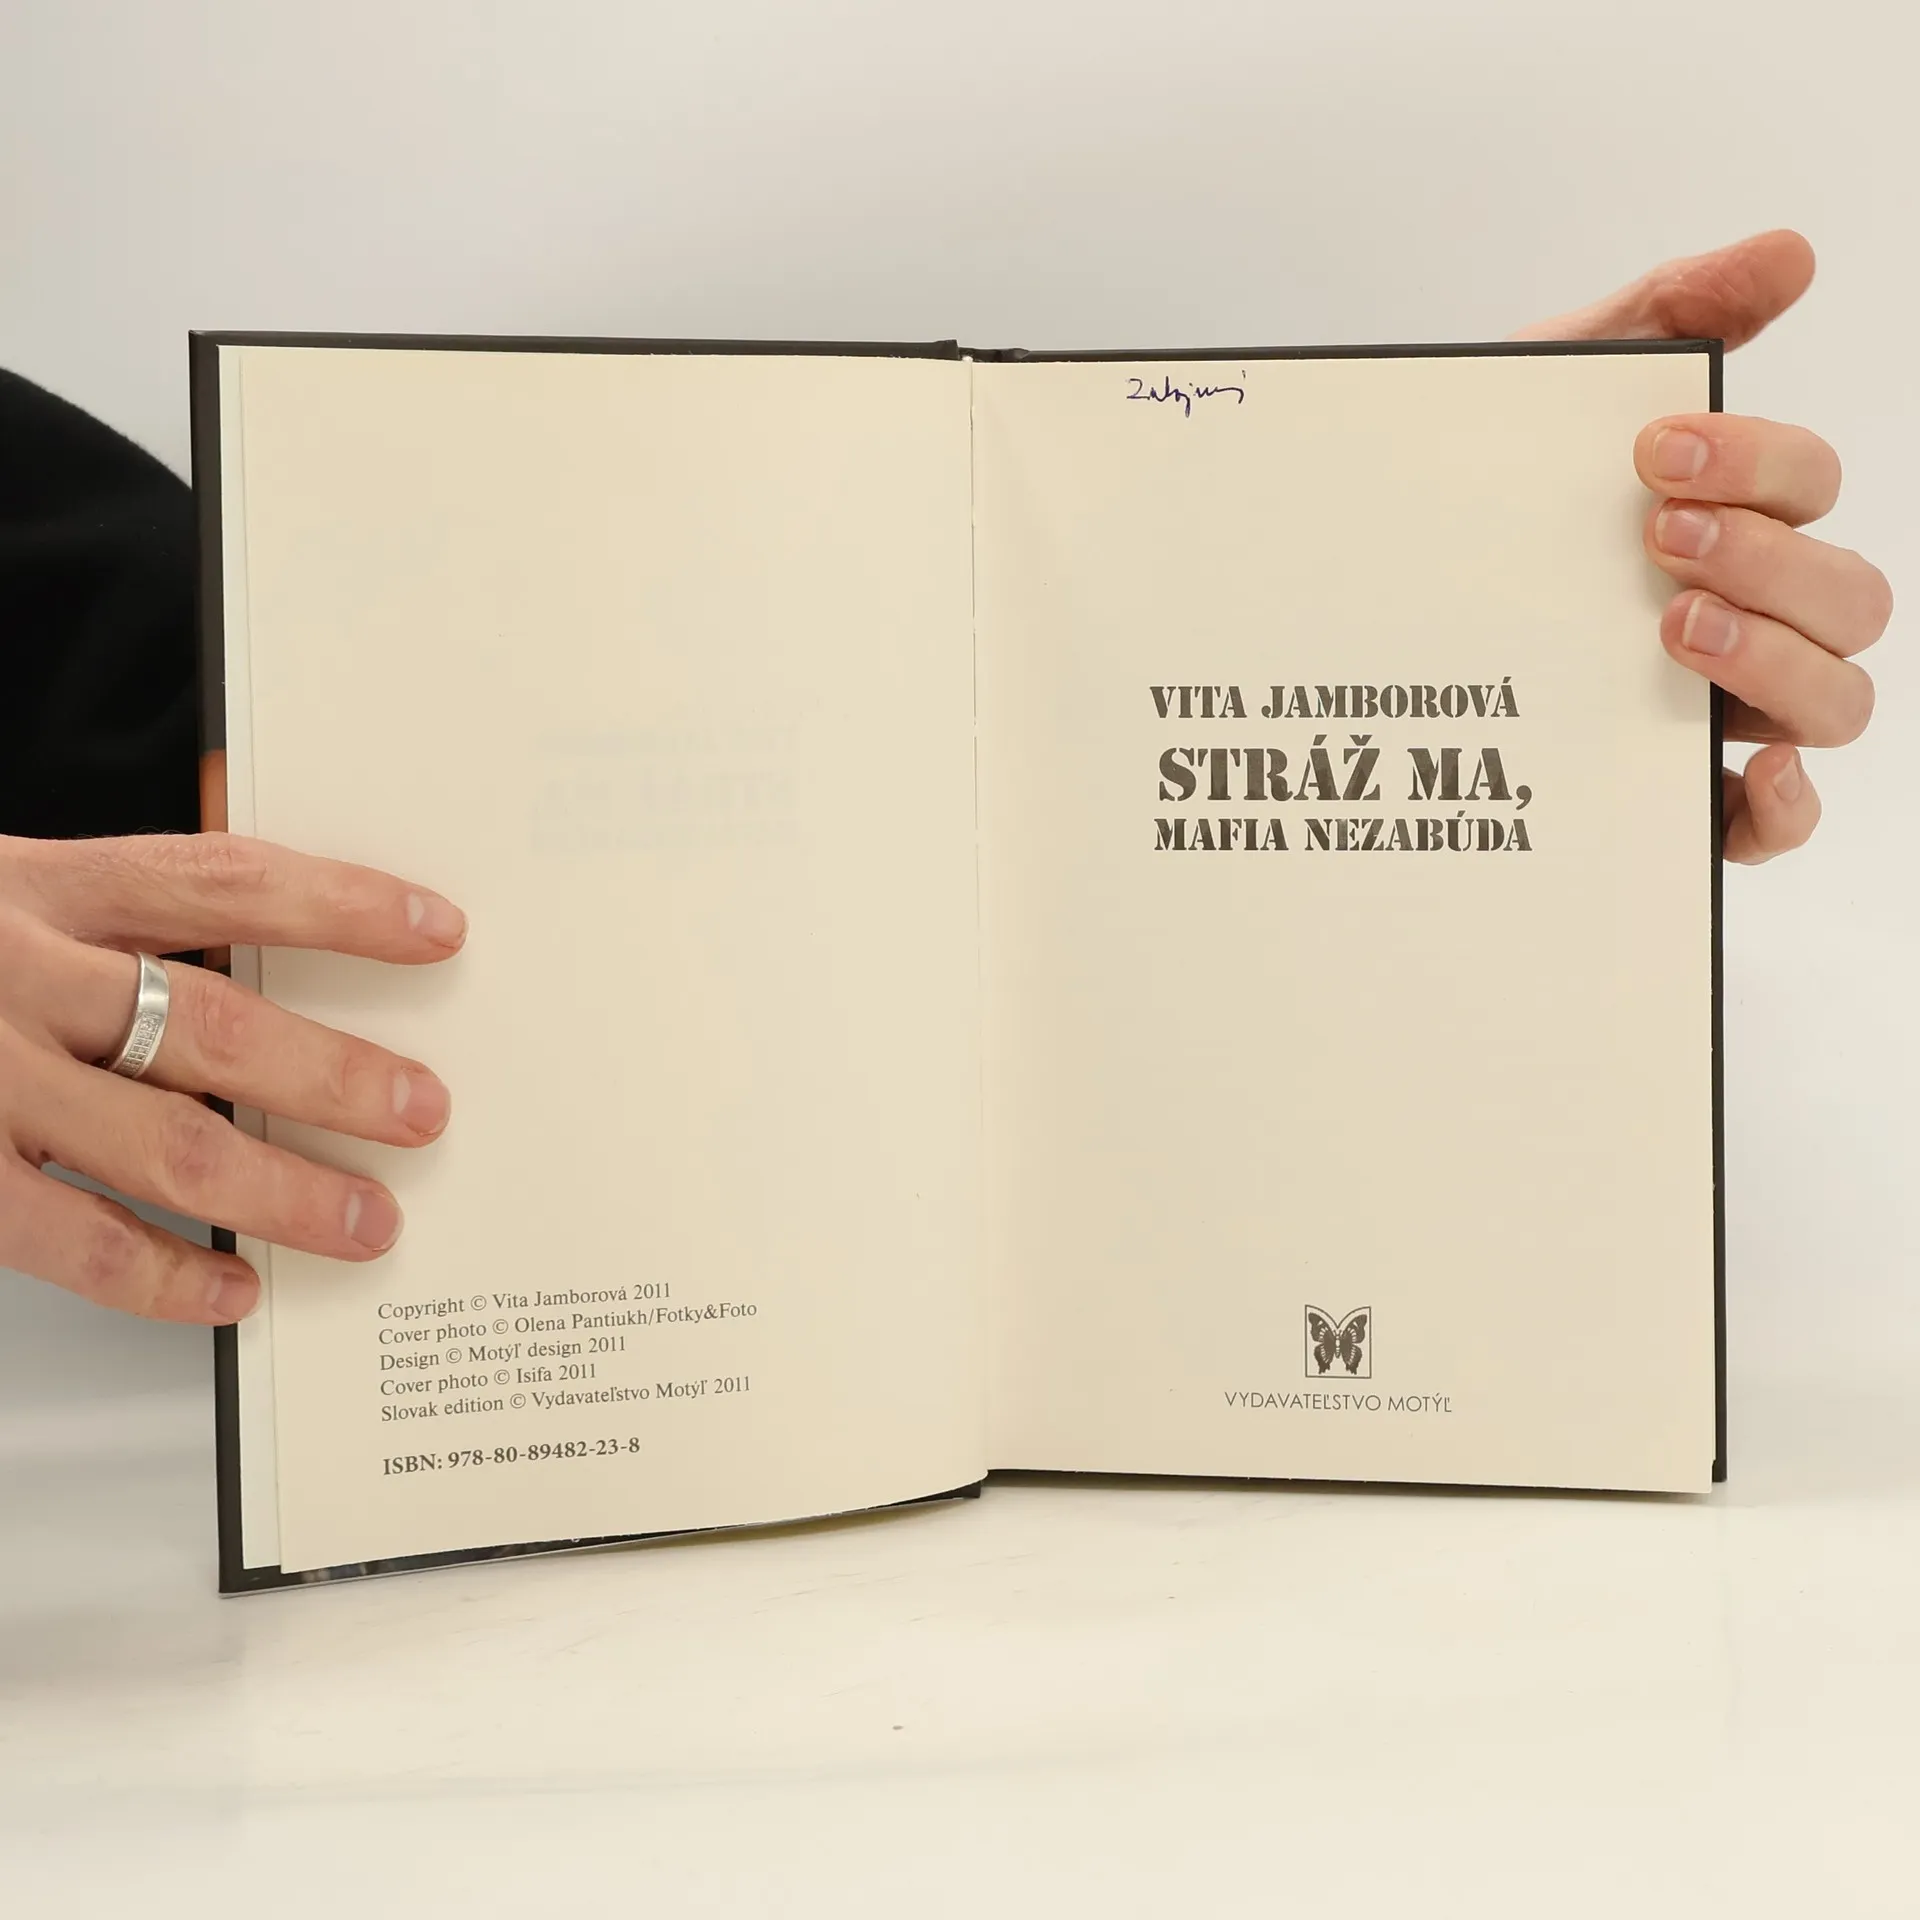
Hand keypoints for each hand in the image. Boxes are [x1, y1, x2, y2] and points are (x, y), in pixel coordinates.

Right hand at [0, 833, 464, 1323]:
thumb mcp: (4, 890)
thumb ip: (115, 910)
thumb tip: (272, 935)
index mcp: (37, 886)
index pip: (221, 882)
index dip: (342, 904)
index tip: (438, 931)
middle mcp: (8, 977)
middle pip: (209, 1024)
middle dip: (334, 1074)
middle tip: (424, 1109)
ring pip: (157, 1145)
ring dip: (279, 1192)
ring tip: (366, 1221)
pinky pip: (64, 1241)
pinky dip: (159, 1277)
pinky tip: (231, 1292)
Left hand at [1515, 229, 1891, 861]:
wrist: (1382, 567)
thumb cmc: (1486, 486)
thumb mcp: (1556, 387)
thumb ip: (1669, 311)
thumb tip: (1790, 252)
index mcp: (1736, 517)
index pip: (1809, 485)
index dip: (1760, 462)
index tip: (1655, 451)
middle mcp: (1752, 614)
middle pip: (1848, 596)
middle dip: (1769, 560)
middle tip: (1660, 538)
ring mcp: (1722, 706)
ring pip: (1834, 701)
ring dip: (1777, 662)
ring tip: (1673, 628)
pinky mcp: (1679, 796)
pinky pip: (1773, 822)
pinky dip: (1784, 804)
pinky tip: (1746, 763)